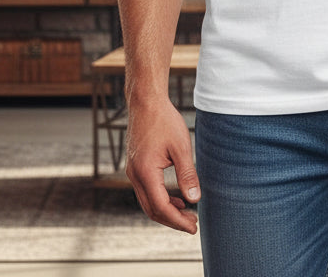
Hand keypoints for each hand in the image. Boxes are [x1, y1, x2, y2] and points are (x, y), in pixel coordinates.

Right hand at [125, 97, 200, 234]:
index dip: (177, 220)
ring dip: (166, 211)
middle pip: (152, 209)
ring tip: (187, 213)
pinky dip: (160, 198)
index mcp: (145, 172)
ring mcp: (132, 171)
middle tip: (192, 225)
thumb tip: (195, 200)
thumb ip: (187, 174)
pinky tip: (176, 198)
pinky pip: (146, 191)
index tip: (193, 227)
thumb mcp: (181, 147)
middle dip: (172, 220)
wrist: (146, 102)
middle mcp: (135, 175)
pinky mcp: (135, 166)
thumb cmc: (164, 121)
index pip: (161, 207)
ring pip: (147, 202)